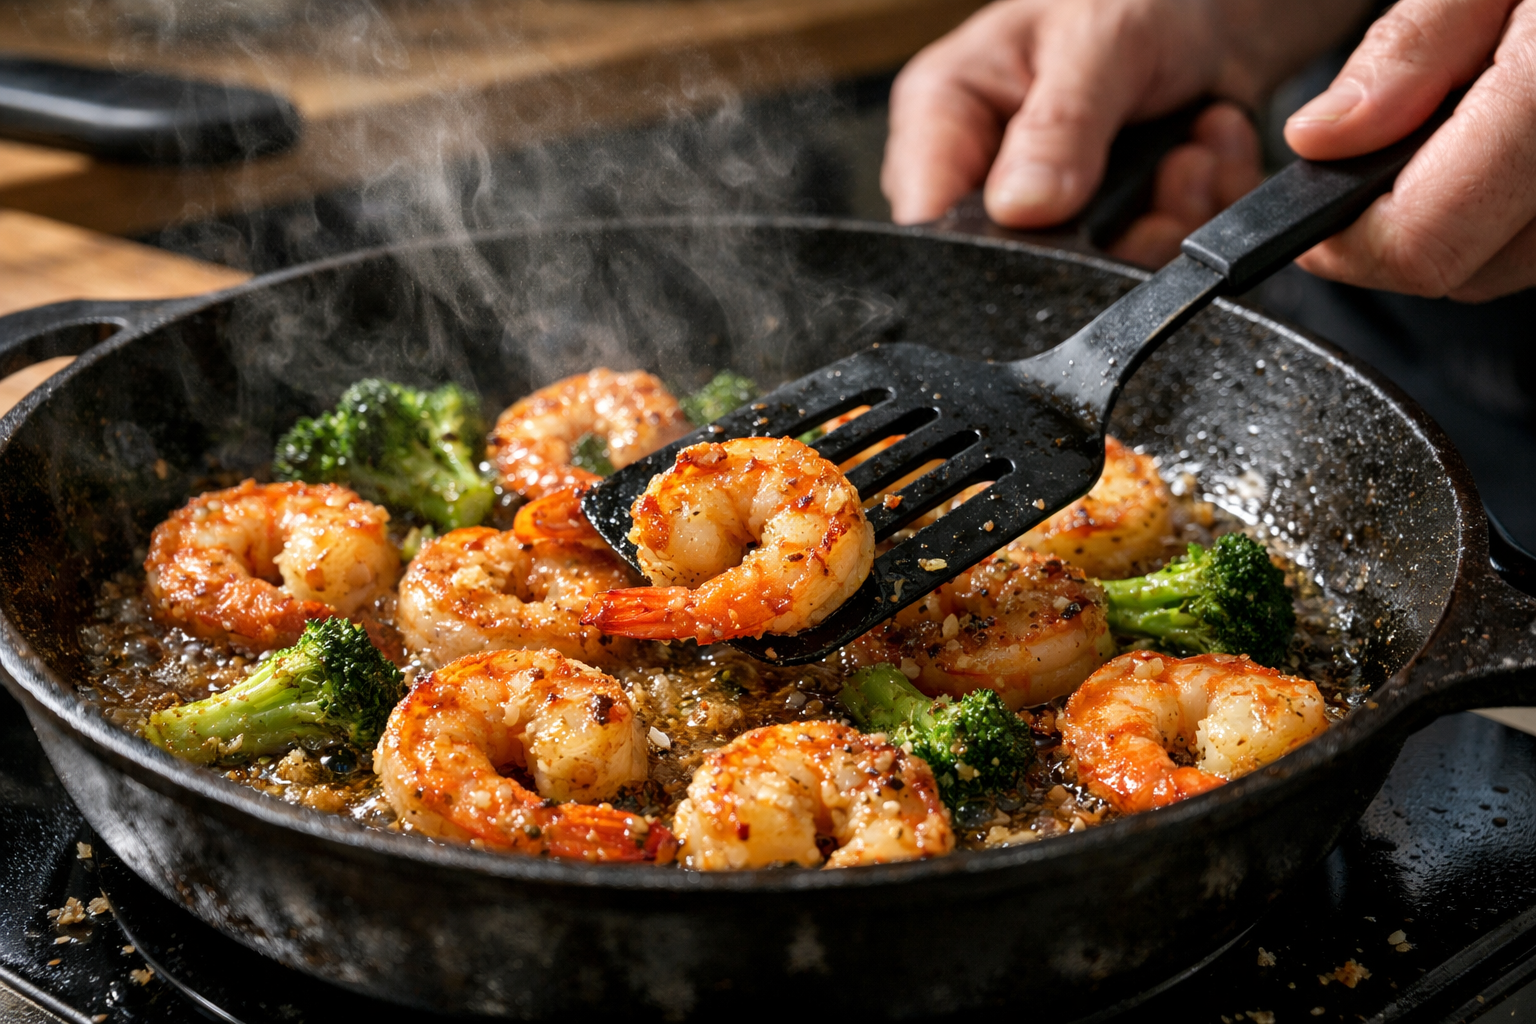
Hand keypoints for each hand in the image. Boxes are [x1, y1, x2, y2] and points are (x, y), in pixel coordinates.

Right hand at [882, 0, 1367, 264]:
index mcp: (944, 115)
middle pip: (1018, 265)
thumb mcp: (1099, 41)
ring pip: (1093, 277)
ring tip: (1194, 153)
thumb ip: (1060, 125)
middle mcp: (985, 175)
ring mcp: (1045, 213)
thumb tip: (1021, 208)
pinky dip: (1197, 219)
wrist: (1211, 12)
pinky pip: (1149, 266)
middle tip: (1171, 170)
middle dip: (1111, 235)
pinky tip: (1207, 158)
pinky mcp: (1103, 234)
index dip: (992, 245)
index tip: (1069, 218)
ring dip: (1168, 222)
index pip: (927, 218)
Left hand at [1285, 0, 1535, 301]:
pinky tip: (1516, 139)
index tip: (1309, 202)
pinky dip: (1517, 204)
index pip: (1423, 243)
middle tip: (1385, 145)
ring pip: (1510, 264)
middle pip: (1462, 271)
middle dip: (1397, 226)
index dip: (1345, 238)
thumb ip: (1410, 49)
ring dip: (1463, 216)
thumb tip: (1324, 139)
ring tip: (1468, 119)